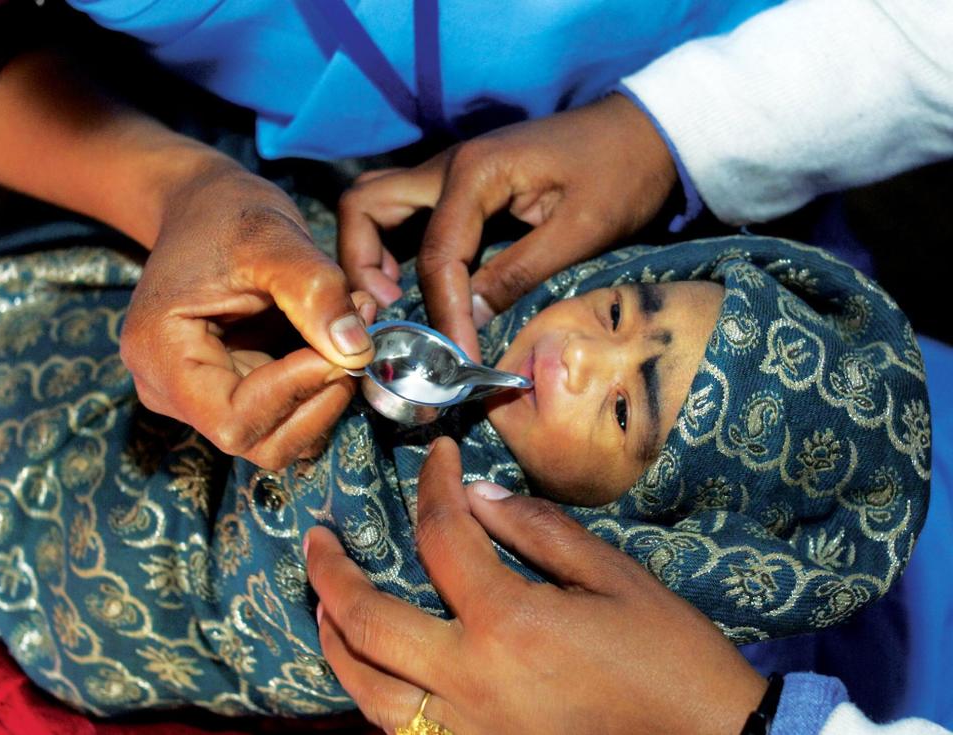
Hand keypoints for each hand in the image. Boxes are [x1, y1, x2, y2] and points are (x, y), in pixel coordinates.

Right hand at [121, 160, 375, 468]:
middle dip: (319, 399)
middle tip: (358, 342)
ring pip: (280, 436)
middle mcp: (171, 390)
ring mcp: (200, 398)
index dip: (296, 393)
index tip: (341, 348)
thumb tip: (356, 353)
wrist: (204, 207)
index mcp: (161, 355)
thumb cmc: (226, 215)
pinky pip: (286, 416)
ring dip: (327, 396)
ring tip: (350, 332)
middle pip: (260, 440)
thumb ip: (315, 292)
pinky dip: (321, 389)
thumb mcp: (273, 237)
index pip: (234, 420)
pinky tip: (335, 342)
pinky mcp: (232, 392)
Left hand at [305, 438, 764, 734]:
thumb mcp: (612, 576)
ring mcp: (466, 731)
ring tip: (321, 602)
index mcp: (508, 622)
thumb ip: (536, 530)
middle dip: (331, 572)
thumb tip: (476, 494)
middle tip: (317, 538)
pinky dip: (371, 691)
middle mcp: (470, 680)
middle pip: (368, 621)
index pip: (443, 536)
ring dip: (333, 639)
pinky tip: (370, 665)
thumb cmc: (667, 655)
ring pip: (366, 689)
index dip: (435, 484)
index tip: (439, 457)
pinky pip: (398, 729)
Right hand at [337, 94, 676, 359]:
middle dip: (360, 264)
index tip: (455, 360)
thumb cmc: (620, 175)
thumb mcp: (580, 231)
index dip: (443, 314)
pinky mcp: (460, 183)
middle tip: (383, 314)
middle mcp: (449, 165)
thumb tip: (470, 318)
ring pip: (375, 202)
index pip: (438, 256)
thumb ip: (519, 272)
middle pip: (367, 206)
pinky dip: (391, 245)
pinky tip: (408, 283)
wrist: (642, 131)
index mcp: (477, 172)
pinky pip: (404, 211)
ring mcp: (450, 170)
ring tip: (388, 301)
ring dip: (367, 250)